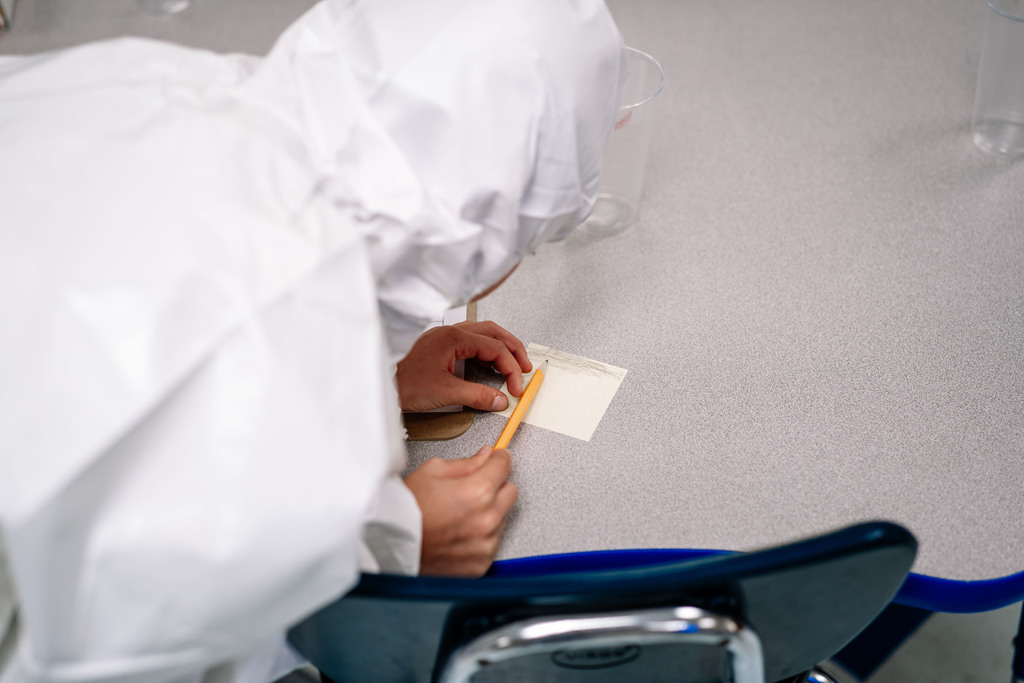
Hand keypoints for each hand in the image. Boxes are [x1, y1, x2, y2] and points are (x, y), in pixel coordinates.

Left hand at [396, 321, 531, 411]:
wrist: (379, 383)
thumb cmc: (402, 382)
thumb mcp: (445, 392)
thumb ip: (477, 395)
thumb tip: (500, 400)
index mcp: (454, 337)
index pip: (495, 348)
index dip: (511, 368)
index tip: (517, 386)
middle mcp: (450, 332)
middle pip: (493, 332)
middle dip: (513, 349)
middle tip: (526, 367)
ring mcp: (444, 336)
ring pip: (483, 333)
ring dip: (500, 346)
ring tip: (513, 362)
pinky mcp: (439, 345)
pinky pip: (471, 340)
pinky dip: (486, 349)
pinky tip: (488, 362)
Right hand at [405, 448, 518, 576]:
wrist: (390, 545)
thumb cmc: (406, 511)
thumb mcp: (432, 471)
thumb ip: (466, 463)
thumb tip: (484, 456)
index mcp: (478, 492)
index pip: (503, 466)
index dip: (499, 458)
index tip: (498, 457)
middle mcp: (487, 520)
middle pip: (510, 492)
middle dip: (496, 485)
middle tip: (475, 486)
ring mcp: (485, 545)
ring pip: (502, 519)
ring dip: (489, 513)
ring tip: (459, 514)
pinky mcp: (481, 564)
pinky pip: (492, 543)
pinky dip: (481, 537)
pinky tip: (459, 532)